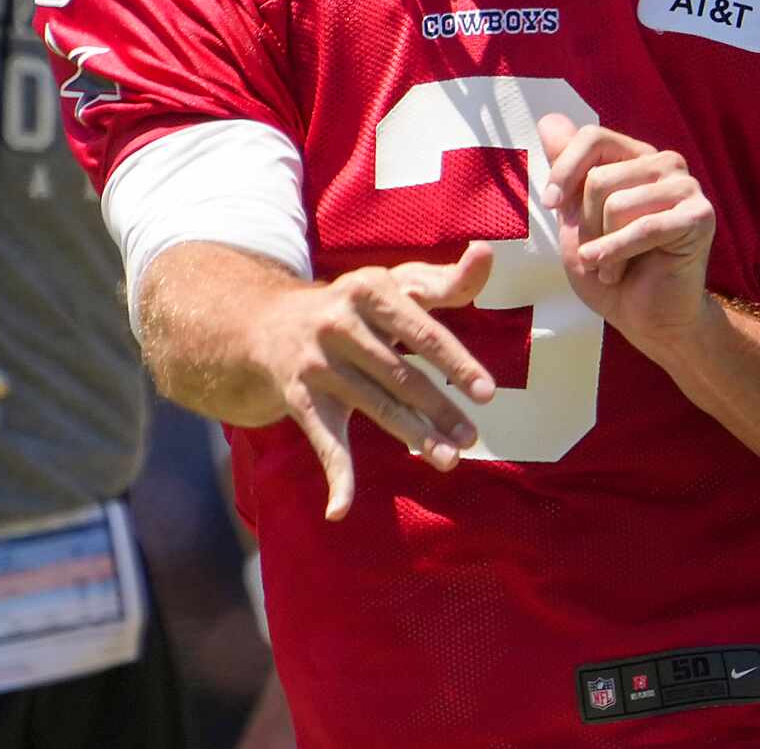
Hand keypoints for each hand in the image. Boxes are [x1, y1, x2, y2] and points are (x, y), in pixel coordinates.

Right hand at [248, 242, 495, 520]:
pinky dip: (334, 475)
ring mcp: (318, 364)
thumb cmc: (356, 304)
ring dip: (413, 437)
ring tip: (450, 459)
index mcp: (369, 289)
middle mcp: (338, 324)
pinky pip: (324, 440)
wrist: (272, 324)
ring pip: (374, 407)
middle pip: (399, 374)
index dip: (455, 363)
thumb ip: (446, 279)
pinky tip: (342, 507)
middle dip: (439, 408)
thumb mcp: (396, 285)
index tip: (487, 392)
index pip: (420, 331)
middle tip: (472, 436)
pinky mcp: (301, 399)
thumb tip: (487, 252)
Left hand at [537, 113, 715, 357]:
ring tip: (610, 265)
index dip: (564, 170)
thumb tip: (549, 119)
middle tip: (596, 252)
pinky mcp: (700, 216)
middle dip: (586, 224)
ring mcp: (686, 187)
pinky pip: (644, 228)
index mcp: (635, 156)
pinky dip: (617, 253)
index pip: (593, 137)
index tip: (549, 205)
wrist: (648, 319)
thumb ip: (566, 168)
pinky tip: (613, 272)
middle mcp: (663, 163)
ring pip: (617, 203)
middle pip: (599, 177)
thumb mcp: (575, 216)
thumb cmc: (610, 267)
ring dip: (602, 245)